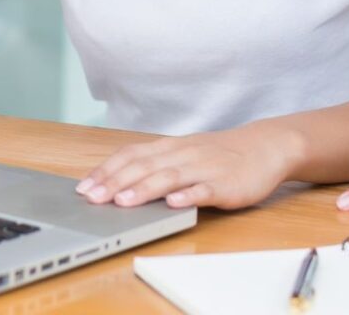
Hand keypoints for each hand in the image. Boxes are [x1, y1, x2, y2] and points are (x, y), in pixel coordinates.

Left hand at [74, 124, 302, 210]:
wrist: (265, 146)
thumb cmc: (219, 154)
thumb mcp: (184, 152)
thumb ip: (157, 164)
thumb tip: (120, 181)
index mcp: (170, 147)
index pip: (131, 155)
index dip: (107, 170)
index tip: (84, 186)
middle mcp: (183, 155)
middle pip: (144, 166)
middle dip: (115, 182)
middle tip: (91, 197)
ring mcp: (204, 168)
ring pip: (169, 177)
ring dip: (144, 189)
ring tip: (123, 202)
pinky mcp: (226, 184)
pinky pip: (204, 189)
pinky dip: (188, 195)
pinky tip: (174, 203)